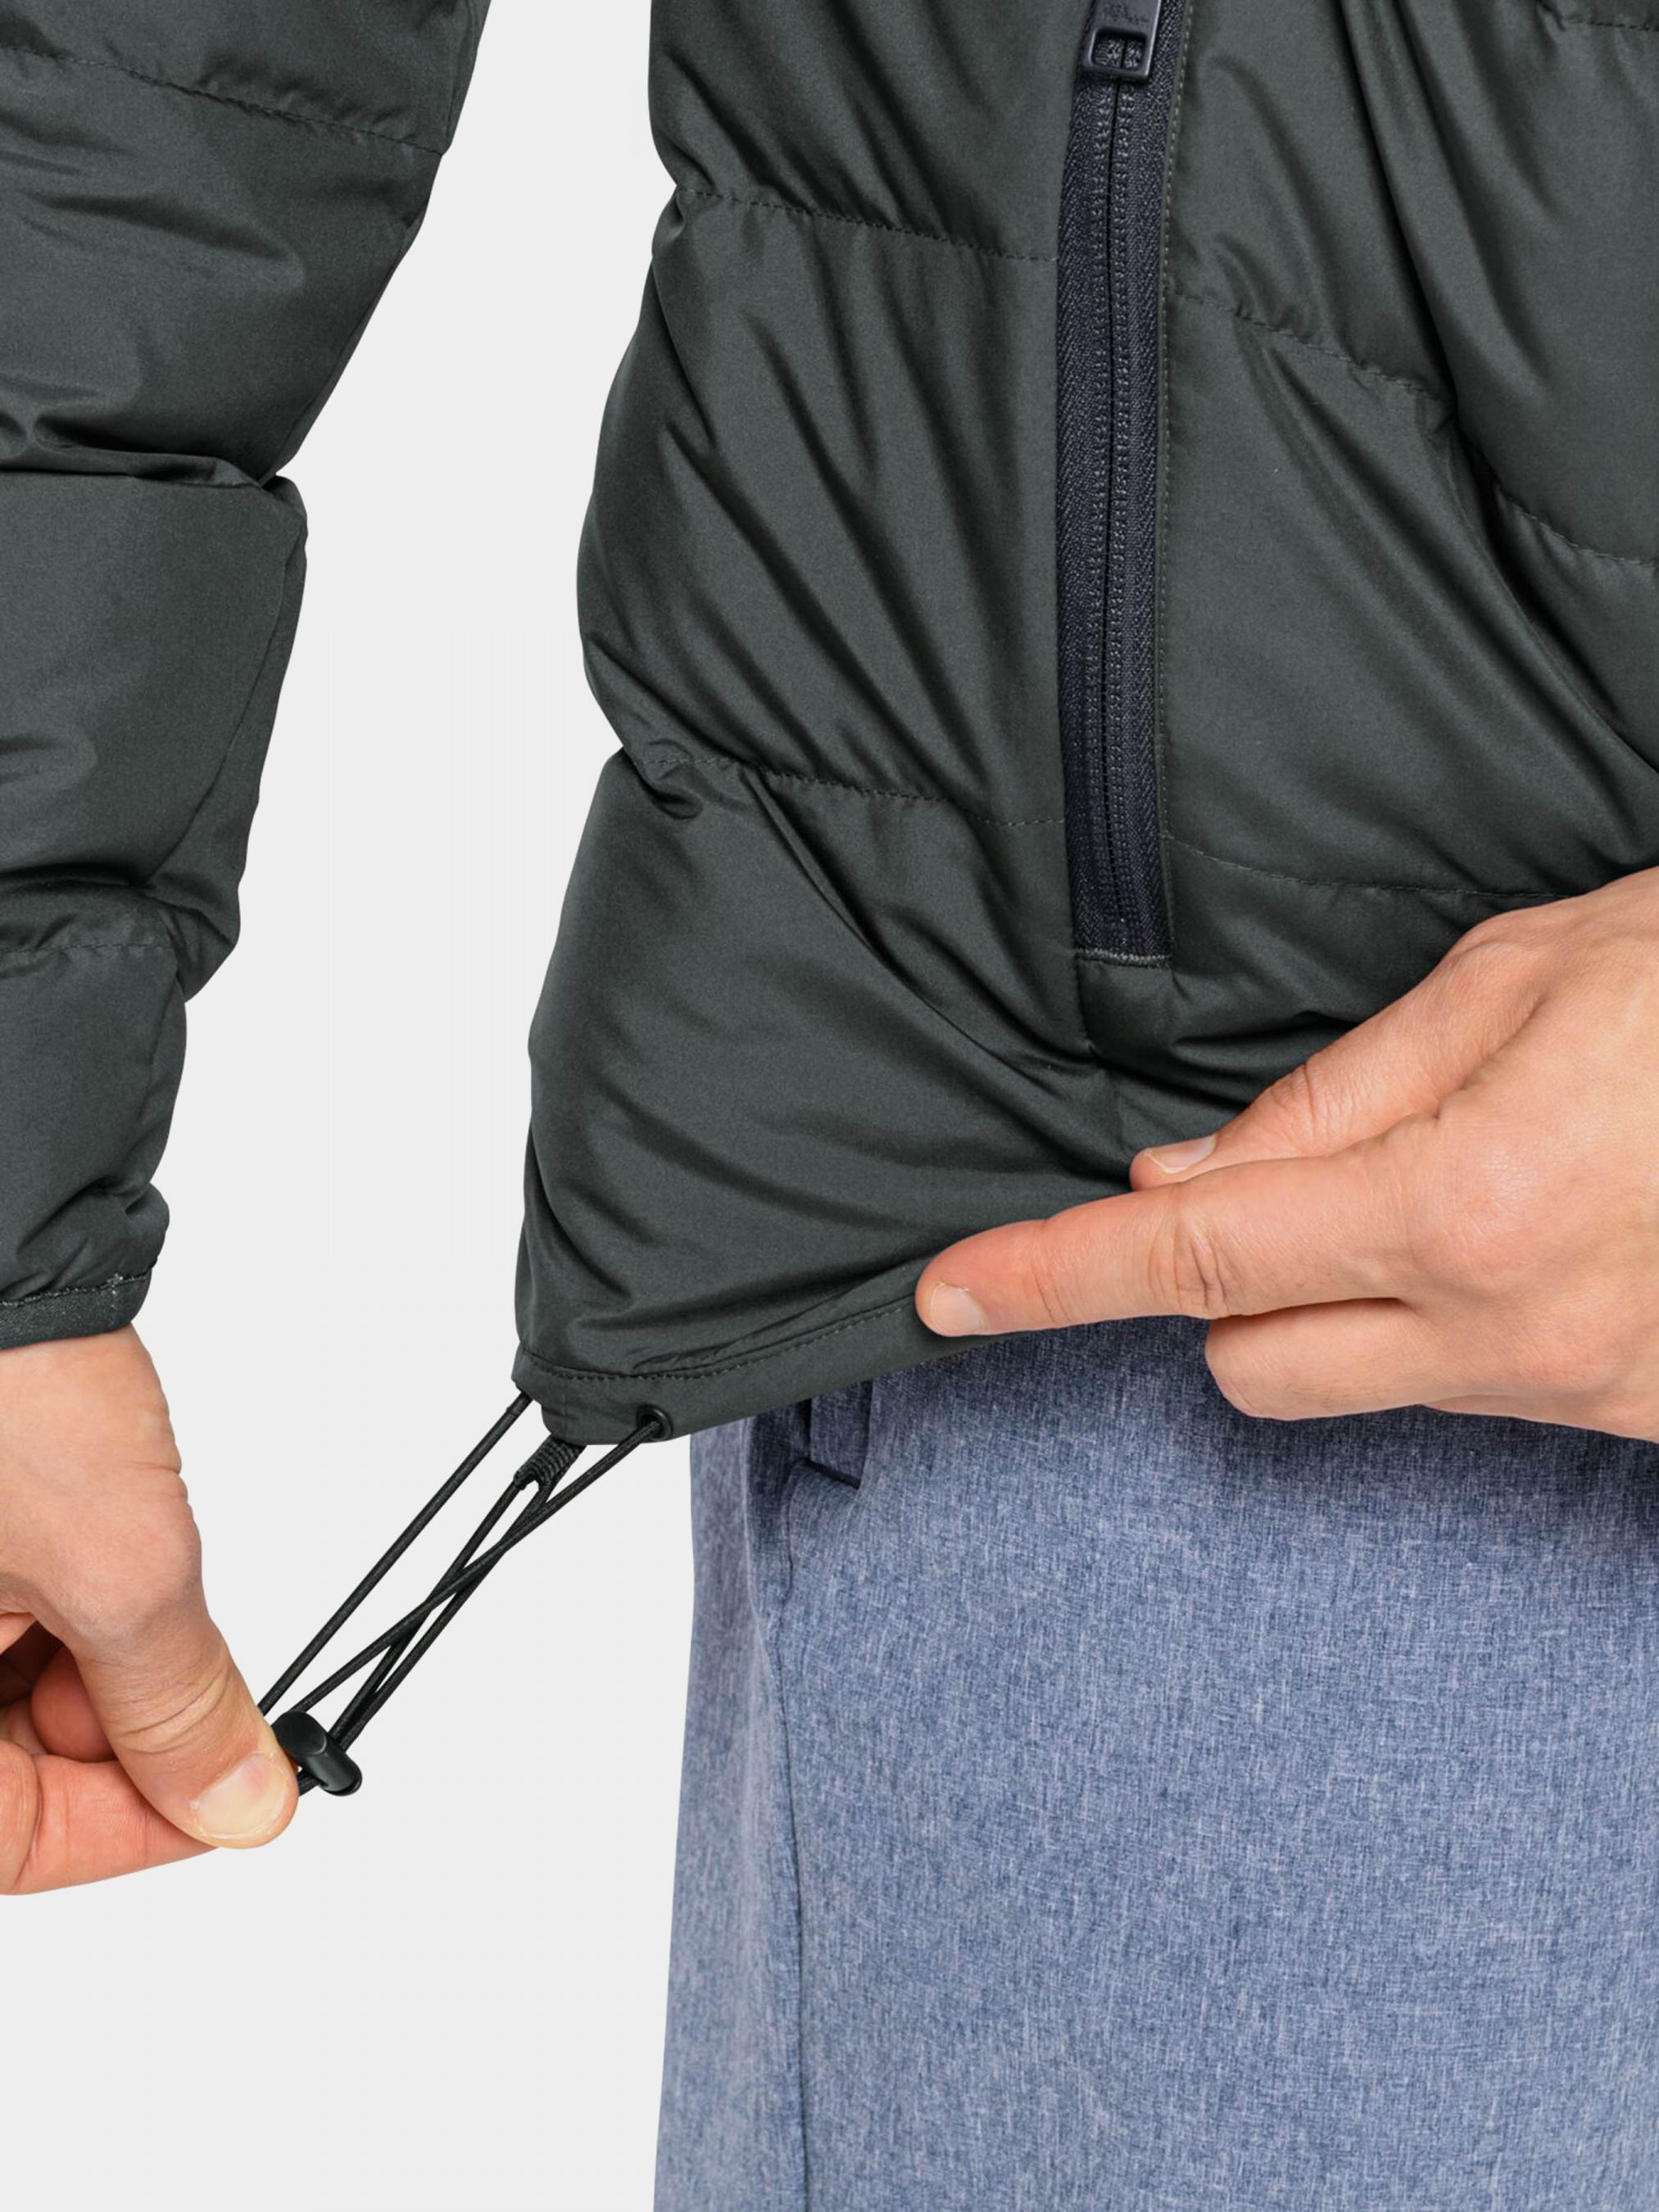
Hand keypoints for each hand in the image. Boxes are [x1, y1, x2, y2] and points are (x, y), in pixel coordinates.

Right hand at [1, 1328, 295, 1892]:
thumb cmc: (3, 1383)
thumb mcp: (119, 1569)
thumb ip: (178, 1706)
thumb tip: (236, 1801)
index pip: (12, 1843)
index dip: (131, 1830)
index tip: (232, 1797)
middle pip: (7, 1771)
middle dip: (119, 1735)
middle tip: (209, 1687)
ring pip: (8, 1700)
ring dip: (96, 1670)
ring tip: (137, 1579)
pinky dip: (63, 1614)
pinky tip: (102, 1556)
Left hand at [918, 868, 1658, 1437]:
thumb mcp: (1521, 978)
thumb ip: (1333, 1096)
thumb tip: (1187, 1174)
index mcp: (1459, 1203)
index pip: (1191, 1257)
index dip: (1051, 1274)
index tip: (950, 1294)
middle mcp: (1511, 1332)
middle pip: (1247, 1358)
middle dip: (1224, 1279)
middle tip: (1299, 1173)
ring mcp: (1583, 1397)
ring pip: (1361, 1383)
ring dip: (1345, 1299)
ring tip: (1469, 1175)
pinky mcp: (1636, 1425)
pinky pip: (1474, 1393)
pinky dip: (1453, 1321)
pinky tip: (1543, 1225)